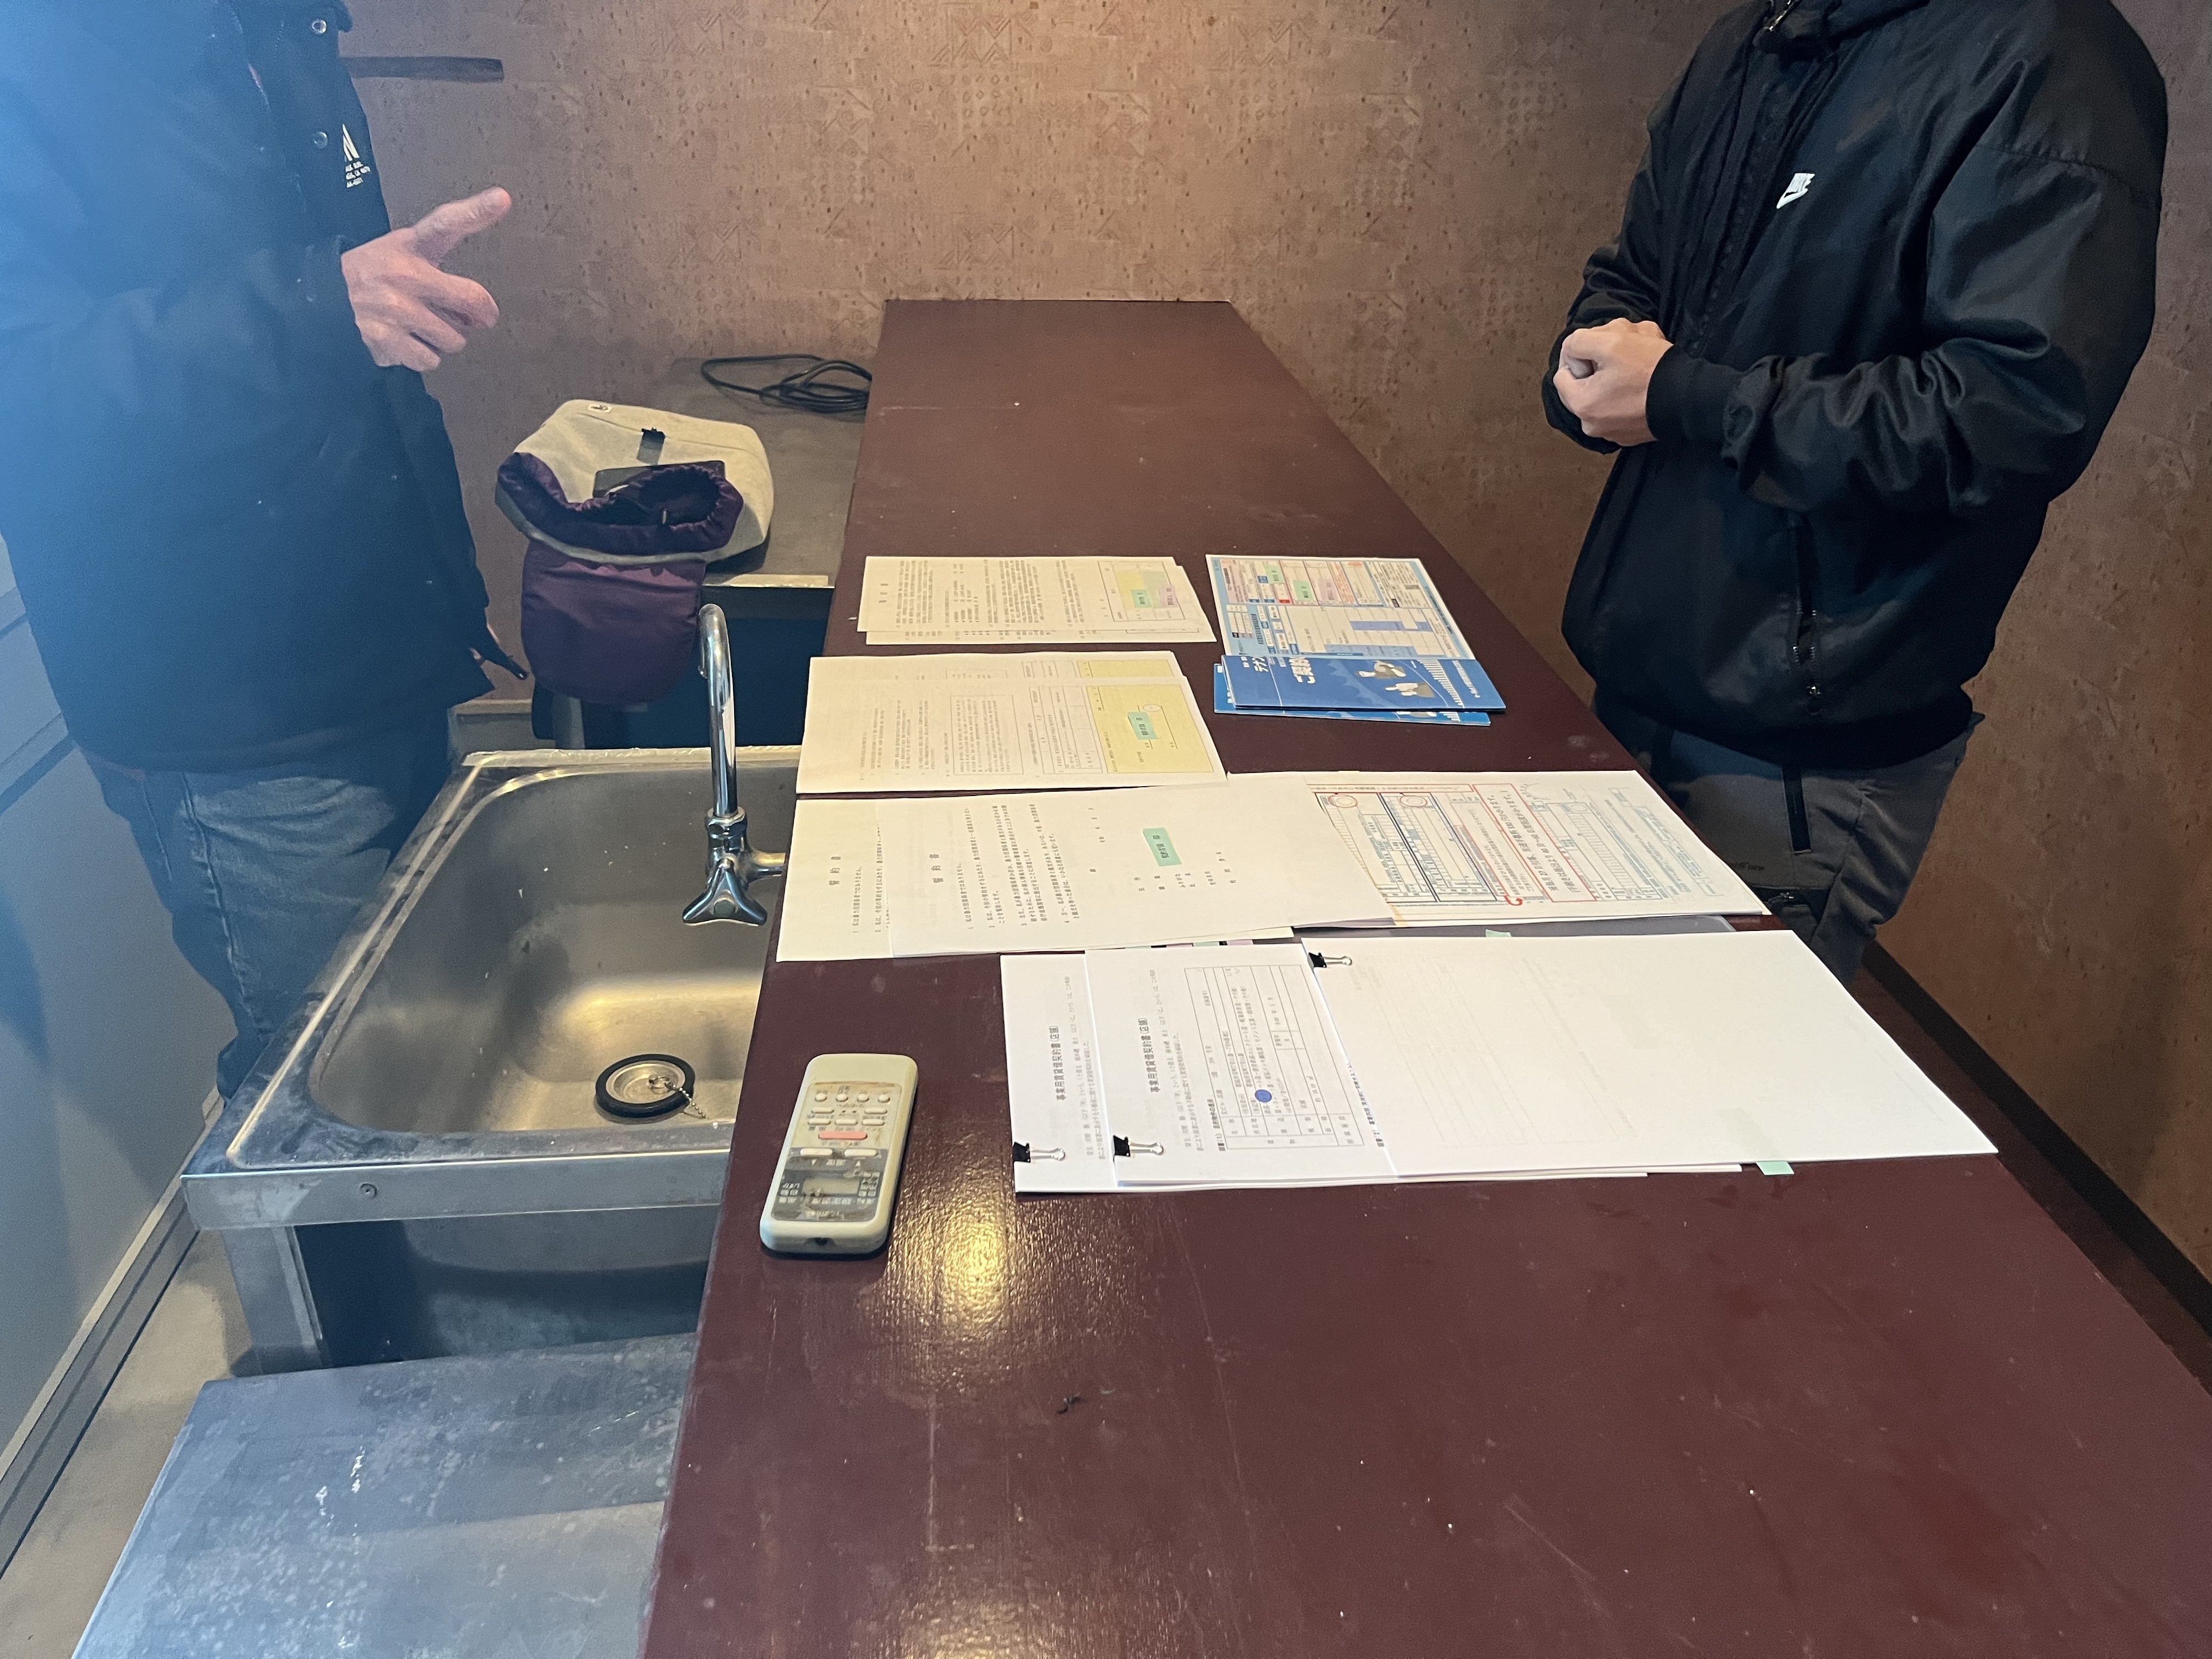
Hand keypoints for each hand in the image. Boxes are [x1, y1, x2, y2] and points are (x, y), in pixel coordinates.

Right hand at [340, 187, 510, 371]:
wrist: (322, 296)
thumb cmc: (373, 274)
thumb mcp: (402, 251)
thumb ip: (446, 274)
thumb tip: (484, 313)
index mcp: (410, 246)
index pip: (445, 224)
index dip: (476, 211)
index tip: (501, 198)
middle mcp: (405, 275)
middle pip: (471, 300)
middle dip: (478, 315)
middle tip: (468, 317)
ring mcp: (395, 308)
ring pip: (453, 339)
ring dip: (444, 338)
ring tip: (420, 324)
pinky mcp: (386, 339)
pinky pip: (430, 360)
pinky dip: (421, 356)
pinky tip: (403, 339)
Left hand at [1554, 317, 1671, 445]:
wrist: (1692, 397)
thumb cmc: (1650, 370)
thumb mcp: (1609, 341)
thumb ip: (1578, 342)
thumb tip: (1571, 349)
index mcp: (1581, 405)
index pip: (1562, 372)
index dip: (1581, 355)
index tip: (1604, 350)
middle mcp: (1592, 425)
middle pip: (1585, 382)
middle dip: (1602, 361)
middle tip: (1626, 350)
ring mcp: (1613, 431)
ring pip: (1605, 390)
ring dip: (1618, 371)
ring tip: (1641, 359)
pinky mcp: (1632, 431)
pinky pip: (1622, 404)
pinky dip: (1630, 388)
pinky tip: (1647, 377)